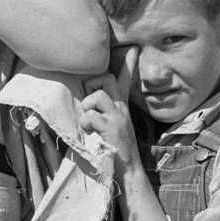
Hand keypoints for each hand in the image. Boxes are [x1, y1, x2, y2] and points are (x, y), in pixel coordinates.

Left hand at [79, 48, 140, 171]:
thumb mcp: (113, 128)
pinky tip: (90, 133)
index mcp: (121, 107)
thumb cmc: (115, 151)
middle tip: (89, 104)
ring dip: (87, 107)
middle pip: (106, 79)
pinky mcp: (112, 128)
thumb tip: (86, 104)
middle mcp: (121, 109)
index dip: (129, 64)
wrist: (128, 172)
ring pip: (97, 95)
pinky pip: (91, 115)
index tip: (134, 48)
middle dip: (92, 86)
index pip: (126, 80)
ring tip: (88, 122)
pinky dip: (85, 123)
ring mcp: (118, 117)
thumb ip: (103, 114)